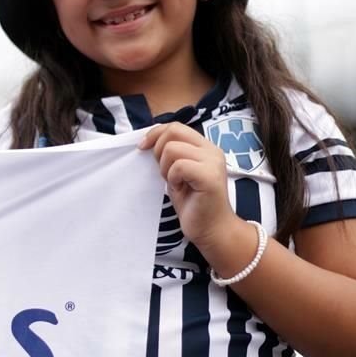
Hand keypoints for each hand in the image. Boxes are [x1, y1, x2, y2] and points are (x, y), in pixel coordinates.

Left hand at [138, 122, 239, 254]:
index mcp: (205, 148)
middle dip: (158, 150)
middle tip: (164, 172)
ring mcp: (212, 162)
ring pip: (172, 149)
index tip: (142, 147)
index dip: (155, 133)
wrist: (211, 229)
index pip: (176, 127)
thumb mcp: (177, 174)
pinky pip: (179, 166)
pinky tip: (181, 189)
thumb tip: (149, 141)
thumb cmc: (194, 204)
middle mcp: (212, 150)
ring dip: (165, 168)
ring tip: (176, 183)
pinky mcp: (209, 176)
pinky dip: (173, 178)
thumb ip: (170, 156)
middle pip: (173, 131)